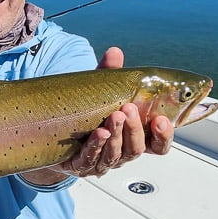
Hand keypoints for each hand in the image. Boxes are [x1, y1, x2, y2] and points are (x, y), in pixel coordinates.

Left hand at [53, 47, 173, 177]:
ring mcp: (102, 162)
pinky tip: (99, 133)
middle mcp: (121, 153)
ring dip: (117, 136)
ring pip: (115, 155)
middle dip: (134, 129)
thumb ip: (110, 76)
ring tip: (114, 117)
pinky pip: (91, 159)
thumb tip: (114, 52)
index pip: (159, 145)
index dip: (164, 136)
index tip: (161, 120)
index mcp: (134, 138)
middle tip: (129, 109)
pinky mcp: (81, 166)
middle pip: (136, 149)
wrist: (53, 135)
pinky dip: (96, 146)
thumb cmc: (86, 115)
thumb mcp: (100, 93)